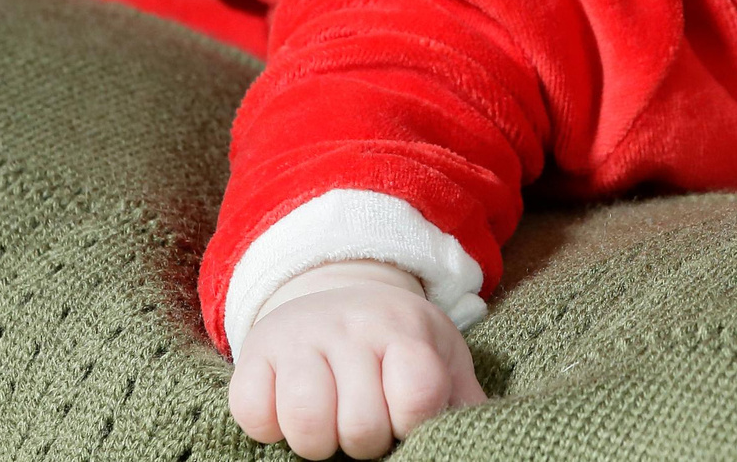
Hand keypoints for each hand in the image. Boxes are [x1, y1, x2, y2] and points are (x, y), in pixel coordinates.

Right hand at [228, 261, 485, 458]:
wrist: (335, 293)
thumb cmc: (396, 347)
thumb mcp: (441, 359)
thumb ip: (462, 400)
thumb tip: (483, 439)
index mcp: (406, 329)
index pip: (419, 395)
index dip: (412, 423)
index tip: (406, 418)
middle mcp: (352, 326)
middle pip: (361, 426)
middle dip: (364, 441)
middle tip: (364, 421)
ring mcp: (300, 335)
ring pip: (306, 423)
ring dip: (317, 442)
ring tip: (328, 424)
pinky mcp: (255, 351)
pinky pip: (253, 414)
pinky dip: (269, 428)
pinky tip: (287, 411)